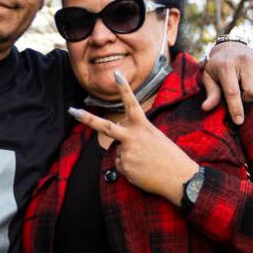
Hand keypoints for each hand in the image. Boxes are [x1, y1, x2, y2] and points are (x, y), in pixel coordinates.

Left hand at [69, 72, 199, 204]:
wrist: (180, 177)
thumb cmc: (169, 157)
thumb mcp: (154, 138)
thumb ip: (135, 137)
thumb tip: (119, 146)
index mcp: (143, 126)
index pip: (132, 104)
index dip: (124, 89)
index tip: (116, 75)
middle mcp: (132, 137)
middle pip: (105, 126)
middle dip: (87, 118)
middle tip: (72, 110)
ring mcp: (127, 152)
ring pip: (118, 153)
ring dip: (130, 159)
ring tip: (148, 163)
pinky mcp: (124, 167)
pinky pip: (121, 166)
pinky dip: (130, 170)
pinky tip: (144, 171)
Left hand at [200, 41, 252, 124]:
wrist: (230, 46)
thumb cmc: (218, 67)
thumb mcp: (209, 78)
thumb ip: (211, 93)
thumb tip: (206, 108)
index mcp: (227, 65)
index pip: (233, 92)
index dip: (236, 109)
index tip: (239, 121)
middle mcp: (245, 59)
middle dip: (248, 98)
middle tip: (241, 94)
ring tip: (250, 86)